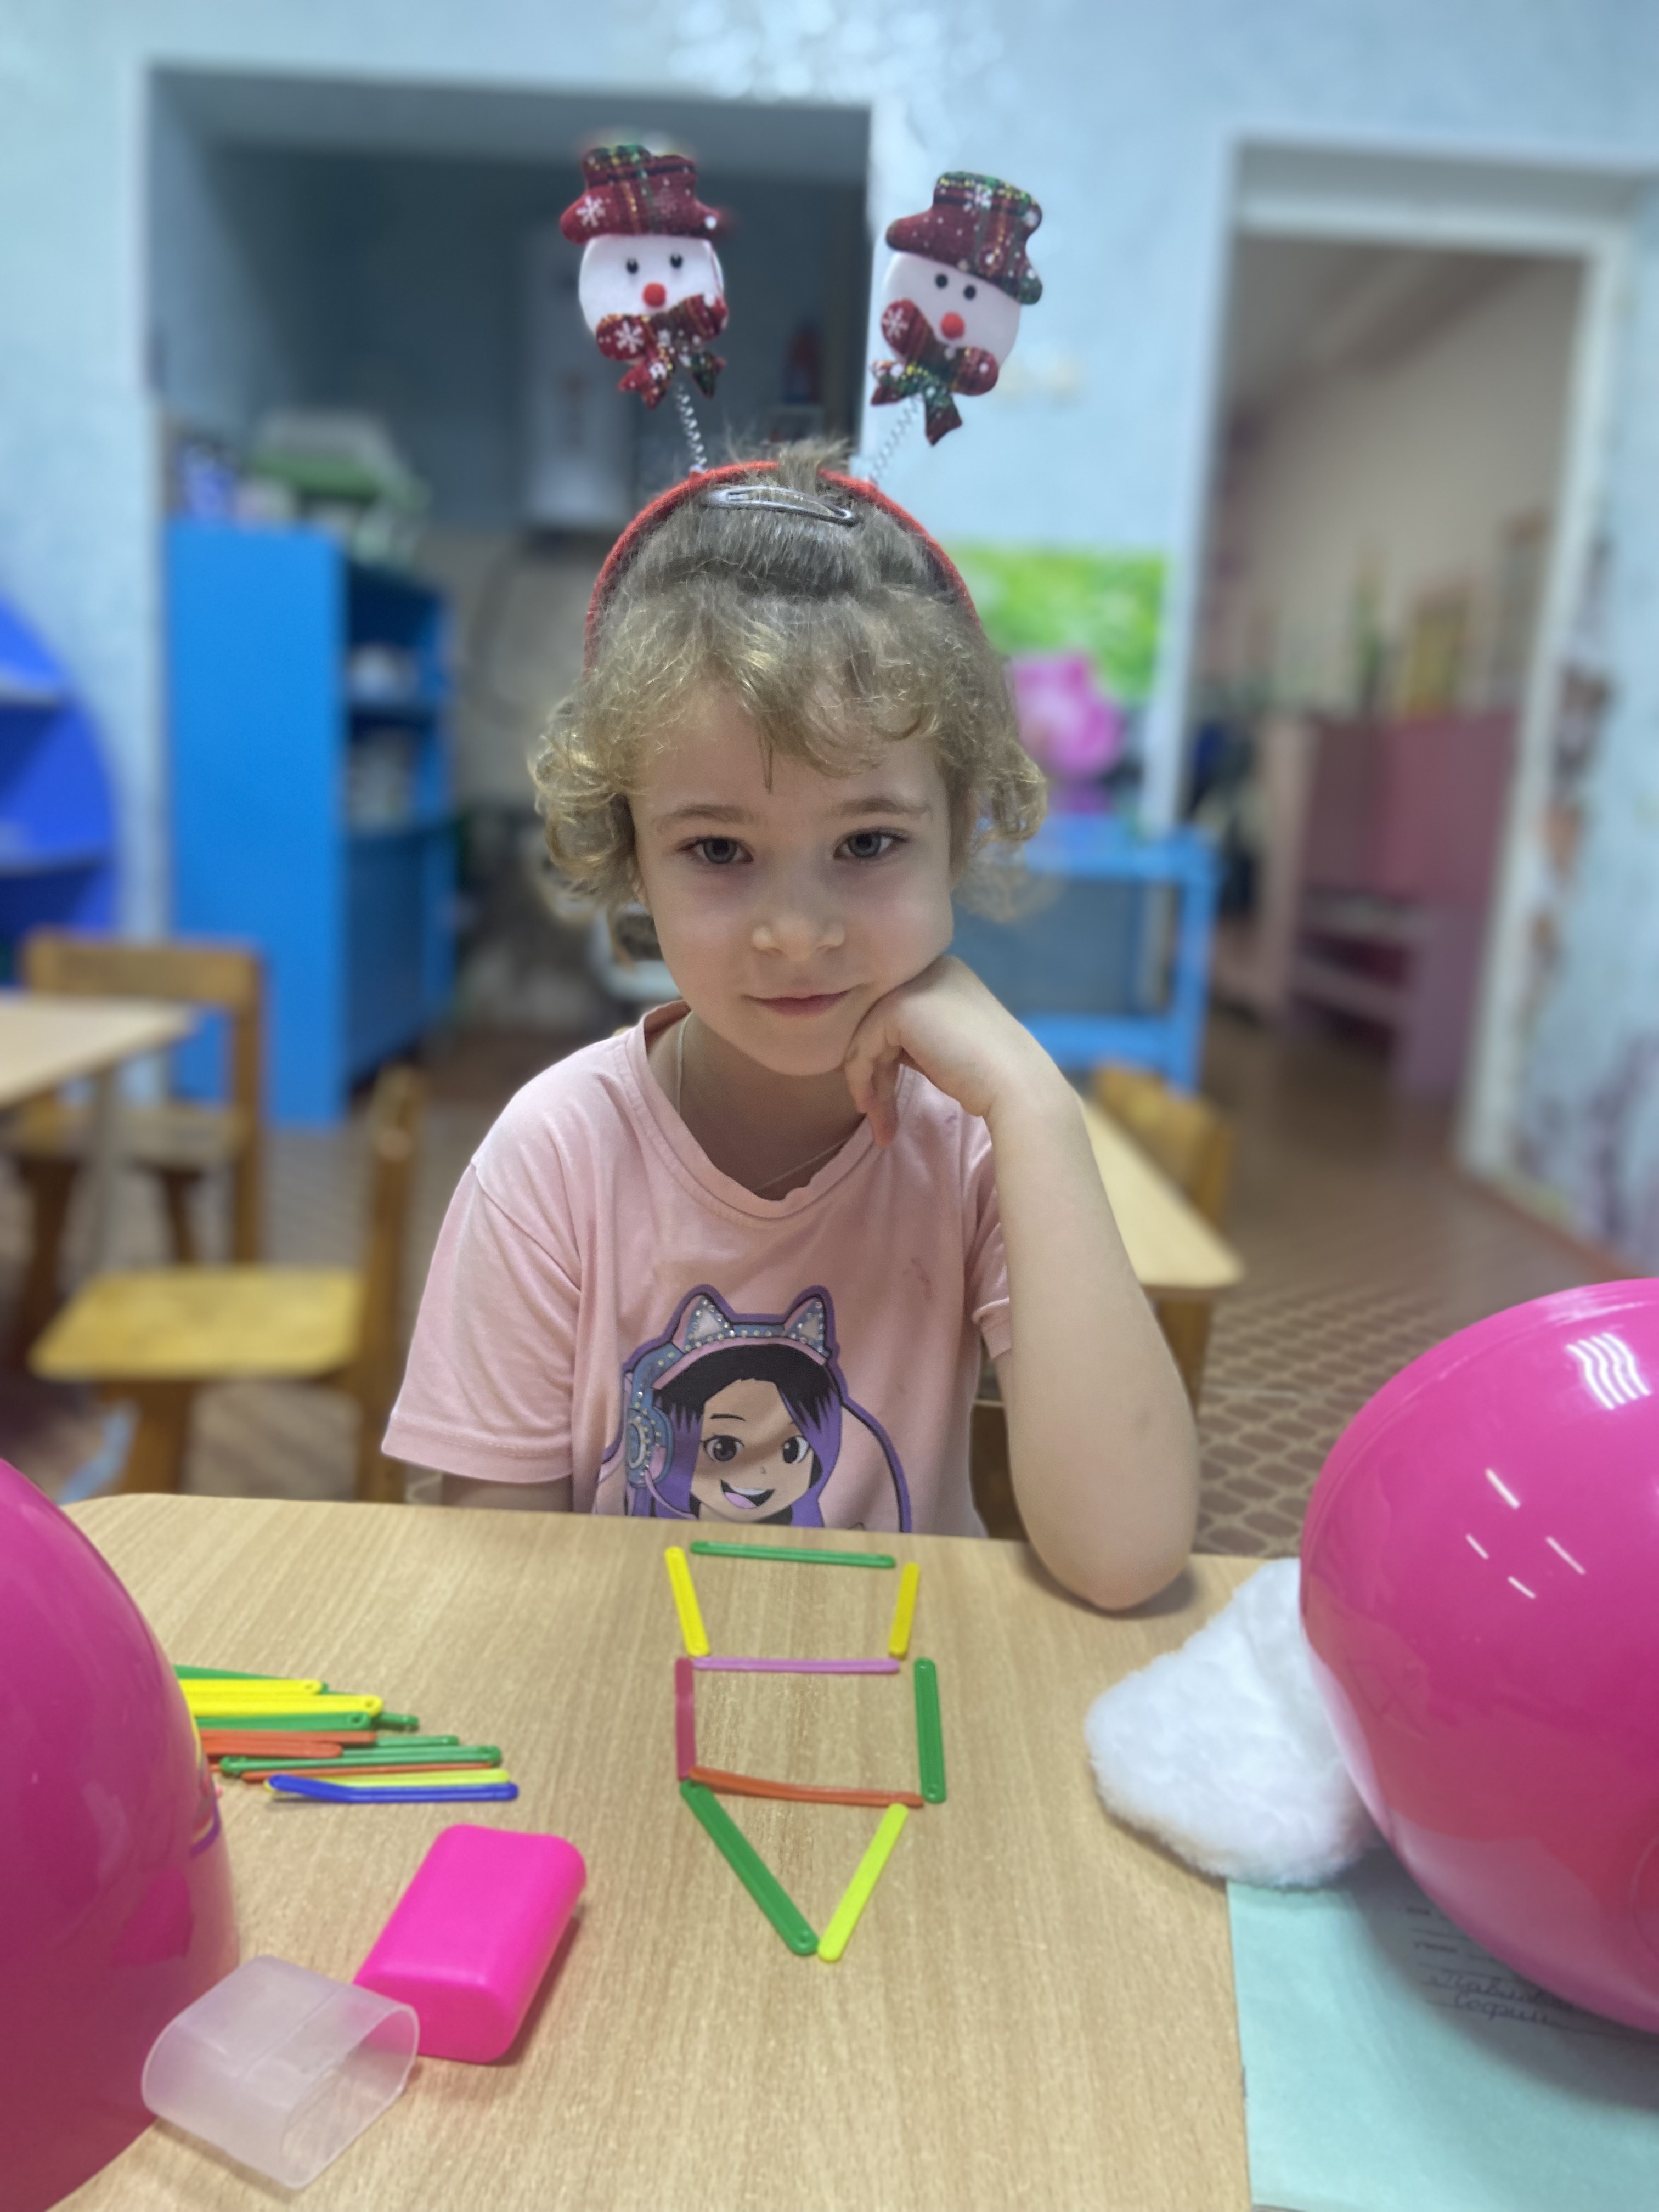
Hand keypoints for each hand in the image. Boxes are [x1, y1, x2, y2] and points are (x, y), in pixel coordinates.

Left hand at [842, 956, 1059, 1144]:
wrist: (1014, 1083)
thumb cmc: (988, 1074)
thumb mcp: (945, 1046)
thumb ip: (915, 1038)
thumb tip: (876, 1054)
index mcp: (943, 974)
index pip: (897, 1013)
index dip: (885, 1057)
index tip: (882, 1097)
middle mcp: (926, 969)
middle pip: (879, 1023)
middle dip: (874, 1074)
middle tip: (876, 1115)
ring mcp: (911, 985)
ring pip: (867, 1036)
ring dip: (867, 1084)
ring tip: (878, 1124)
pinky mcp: (898, 1007)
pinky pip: (863, 1045)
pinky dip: (861, 1079)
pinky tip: (872, 1107)